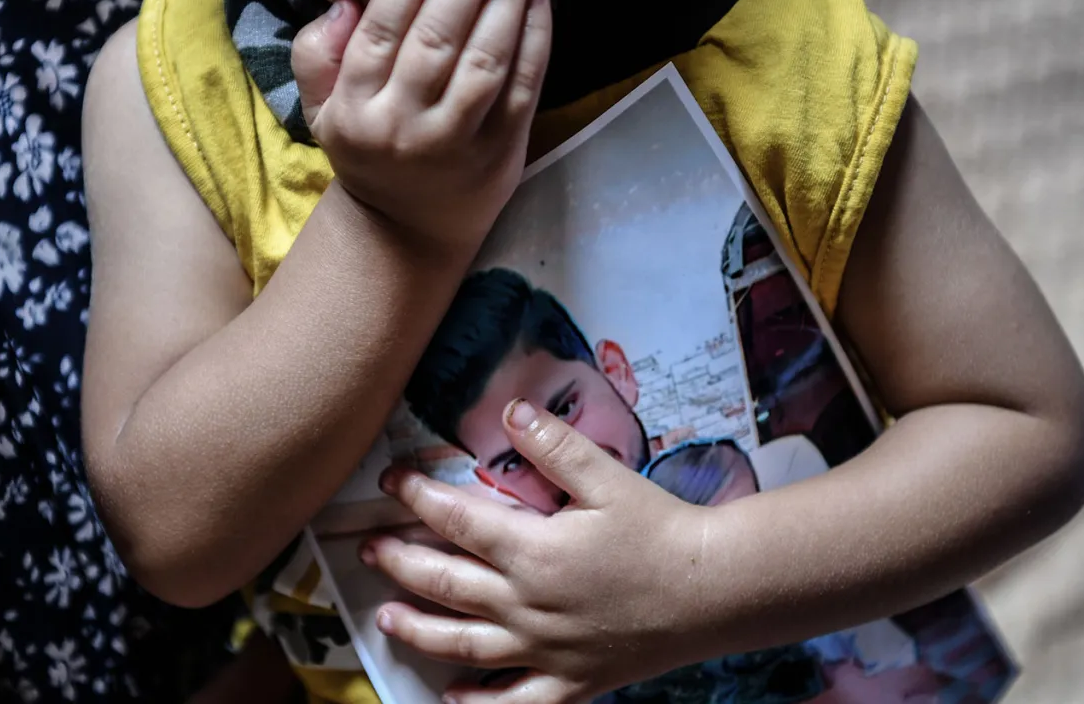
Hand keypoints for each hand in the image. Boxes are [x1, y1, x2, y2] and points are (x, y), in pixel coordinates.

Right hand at [291, 0, 552, 249]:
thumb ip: (319, 52)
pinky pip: (522, 86)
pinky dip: (534, 38)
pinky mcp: (500, 152)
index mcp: (354, 108)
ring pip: (484, 60)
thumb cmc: (368, 152)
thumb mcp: (323, 110)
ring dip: (506, 0)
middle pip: (438, 37)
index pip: (381, 29)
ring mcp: (456, 142)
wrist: (404, 231)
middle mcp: (404, 126)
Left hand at [362, 400, 712, 702]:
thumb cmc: (662, 531)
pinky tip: (450, 698)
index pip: (454, 519)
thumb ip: (553, 445)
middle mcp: (526, 604)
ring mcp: (544, 649)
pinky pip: (514, 702)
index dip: (414, 496)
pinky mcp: (571, 681)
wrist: (715, 591)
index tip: (389, 481)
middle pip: (444, 583)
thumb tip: (509, 410)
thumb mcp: (607, 477)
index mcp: (532, 550)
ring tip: (384, 616)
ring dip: (417, 629)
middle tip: (368, 548)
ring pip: (462, 643)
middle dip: (398, 562)